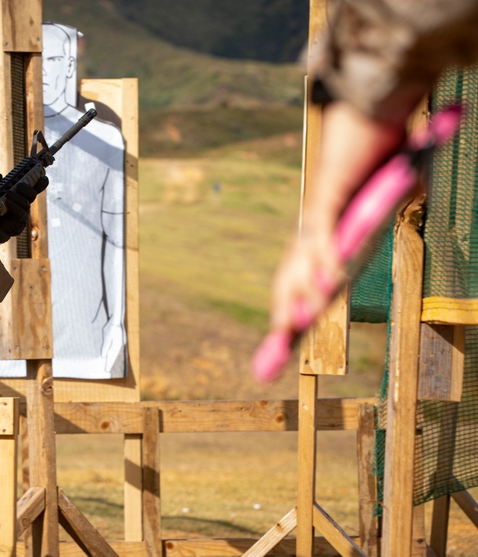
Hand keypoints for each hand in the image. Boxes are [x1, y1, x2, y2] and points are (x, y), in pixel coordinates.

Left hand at [0, 173, 49, 242]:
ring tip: (8, 193)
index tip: (44, 177)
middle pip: (32, 194)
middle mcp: (24, 203)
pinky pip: (21, 213)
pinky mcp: (20, 222)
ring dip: (17, 197)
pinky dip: (14, 206)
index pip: (33, 188)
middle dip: (27, 188)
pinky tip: (8, 202)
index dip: (40, 183)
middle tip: (19, 186)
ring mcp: (23, 213)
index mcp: (21, 196)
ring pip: (26, 203)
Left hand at [268, 101, 401, 333]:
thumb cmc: (384, 142)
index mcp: (326, 222)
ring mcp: (319, 206)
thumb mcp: (392, 190)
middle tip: (279, 338)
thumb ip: (385, 211)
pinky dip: (325, 260)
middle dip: (284, 305)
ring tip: (294, 324)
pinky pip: (324, 234)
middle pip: (294, 269)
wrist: (375, 104)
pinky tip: (326, 285)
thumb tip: (388, 220)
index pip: (303, 266)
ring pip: (303, 258)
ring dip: (300, 293)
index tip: (286, 325)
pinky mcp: (328, 193)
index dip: (294, 296)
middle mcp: (316, 218)